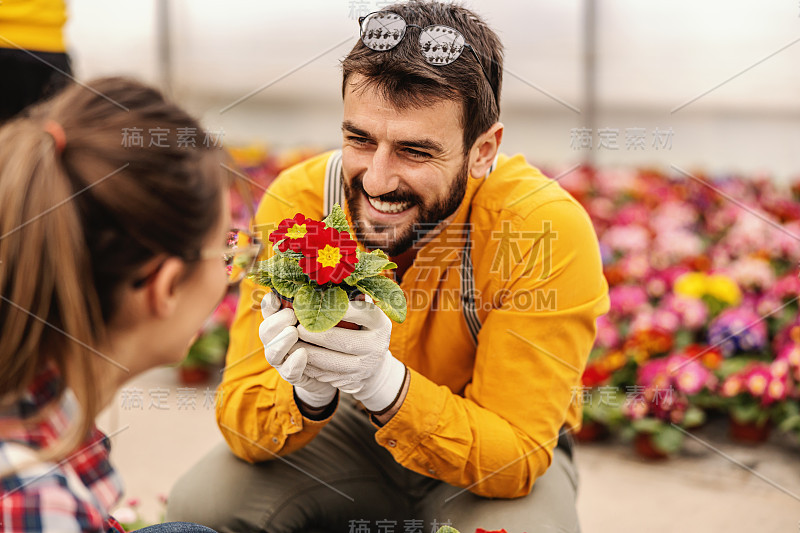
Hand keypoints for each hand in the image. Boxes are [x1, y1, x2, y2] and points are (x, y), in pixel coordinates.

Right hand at [259, 292, 336, 408]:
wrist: (332, 369)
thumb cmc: (326, 336)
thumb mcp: (323, 317)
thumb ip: (319, 303)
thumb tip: (330, 284)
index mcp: (281, 322)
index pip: (268, 311)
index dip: (269, 305)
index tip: (275, 298)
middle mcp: (276, 341)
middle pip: (265, 331)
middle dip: (276, 322)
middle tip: (291, 315)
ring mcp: (282, 360)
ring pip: (272, 352)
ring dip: (281, 342)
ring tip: (293, 332)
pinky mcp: (293, 375)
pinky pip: (288, 372)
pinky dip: (294, 363)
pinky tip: (302, 354)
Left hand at [297, 300, 405, 412]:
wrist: (374, 363)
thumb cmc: (361, 327)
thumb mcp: (364, 311)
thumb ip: (348, 298)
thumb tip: (321, 283)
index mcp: (380, 322)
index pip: (361, 313)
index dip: (339, 310)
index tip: (316, 304)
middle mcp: (378, 345)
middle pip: (345, 341)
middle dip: (317, 335)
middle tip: (297, 328)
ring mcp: (367, 366)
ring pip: (334, 363)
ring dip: (309, 354)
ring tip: (292, 344)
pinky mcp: (353, 381)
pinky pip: (328, 376)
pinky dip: (311, 368)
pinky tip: (298, 358)